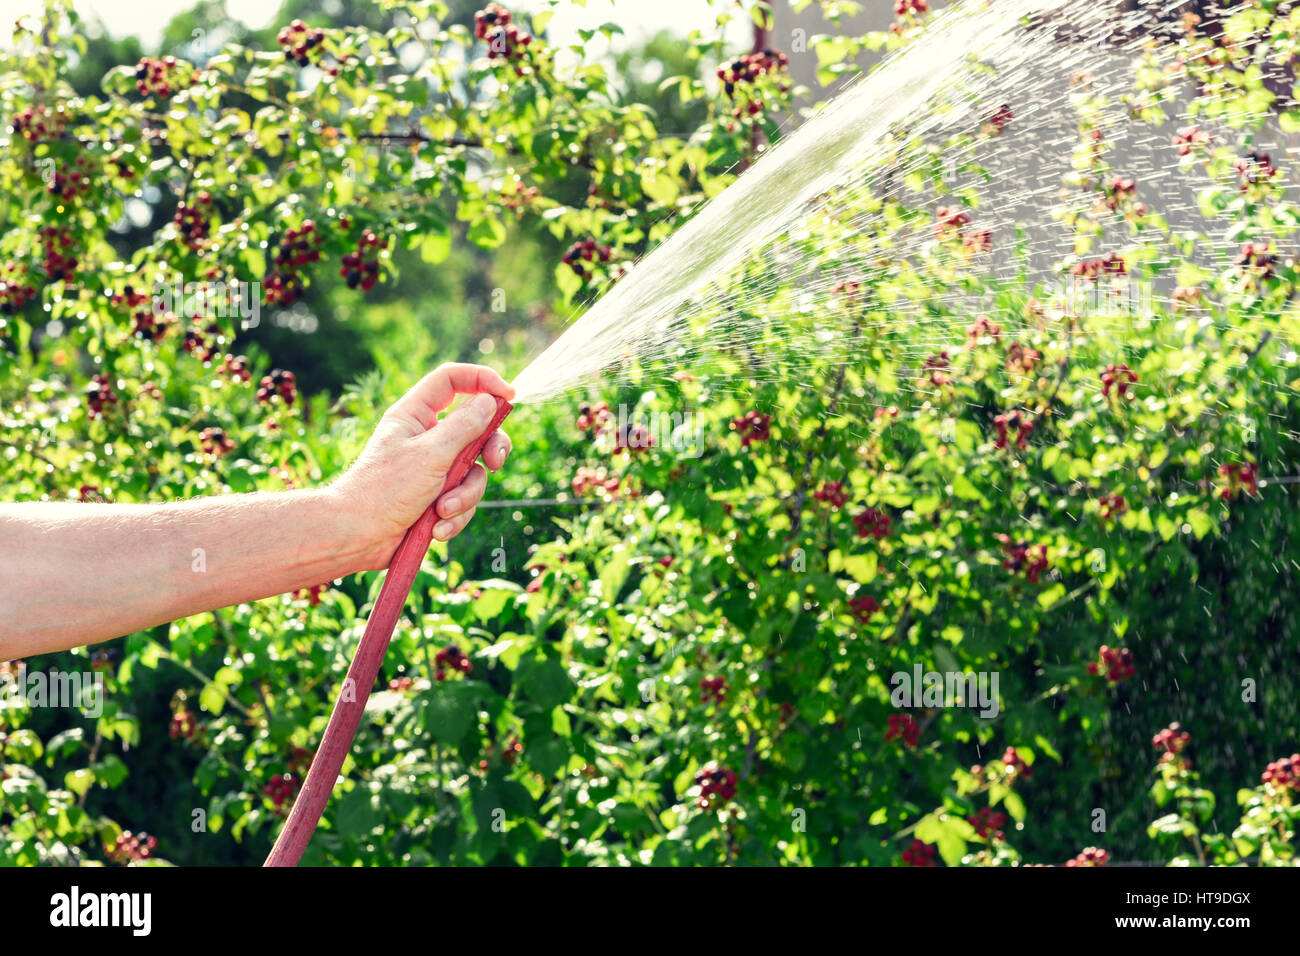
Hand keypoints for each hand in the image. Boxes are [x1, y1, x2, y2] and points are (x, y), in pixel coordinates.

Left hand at [334, 363, 513, 569]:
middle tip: (494, 463)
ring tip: (442, 510)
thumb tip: (489, 401)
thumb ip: (464, 426)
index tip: (510, 395)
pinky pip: (464, 500)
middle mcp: (427, 437)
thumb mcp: (430, 454)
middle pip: (476, 428)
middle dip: (489, 450)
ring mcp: (433, 468)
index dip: (483, 380)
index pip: (452, 380)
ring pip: (474, 472)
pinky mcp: (437, 496)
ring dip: (464, 495)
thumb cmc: (384, 490)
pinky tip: (437, 528)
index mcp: (416, 415)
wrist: (357, 538)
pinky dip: (455, 516)